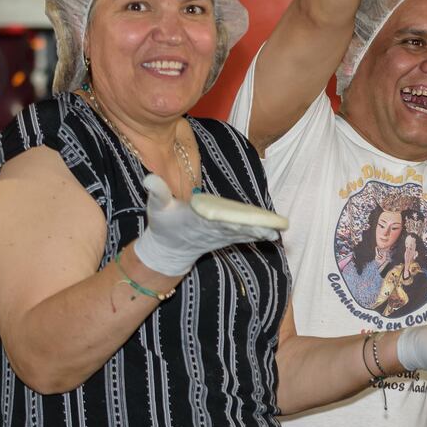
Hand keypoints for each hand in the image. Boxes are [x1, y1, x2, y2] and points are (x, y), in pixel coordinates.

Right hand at [132, 174, 278, 276]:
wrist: (168, 249)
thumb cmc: (164, 223)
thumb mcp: (157, 206)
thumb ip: (157, 192)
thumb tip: (149, 178)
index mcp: (197, 220)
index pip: (215, 219)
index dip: (229, 220)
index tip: (242, 219)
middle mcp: (212, 230)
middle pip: (234, 228)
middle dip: (251, 227)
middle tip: (270, 226)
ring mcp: (221, 236)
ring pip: (242, 234)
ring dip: (259, 232)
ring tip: (276, 230)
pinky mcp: (226, 239)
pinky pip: (244, 237)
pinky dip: (257, 236)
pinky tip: (274, 234)